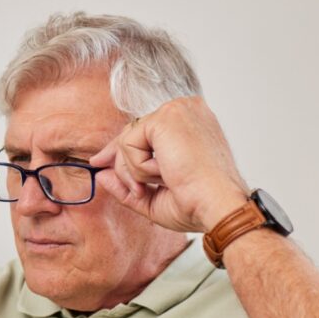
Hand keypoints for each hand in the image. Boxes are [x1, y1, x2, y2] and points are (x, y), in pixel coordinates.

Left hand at [90, 97, 249, 232]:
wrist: (217, 206)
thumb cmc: (198, 204)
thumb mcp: (155, 197)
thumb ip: (127, 184)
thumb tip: (101, 174)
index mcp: (192, 124)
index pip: (146, 131)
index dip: (123, 150)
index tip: (101, 162)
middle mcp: (186, 110)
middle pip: (132, 132)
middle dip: (121, 162)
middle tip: (138, 188)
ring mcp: (177, 110)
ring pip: (128, 140)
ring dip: (137, 171)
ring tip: (166, 181)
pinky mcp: (166, 117)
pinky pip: (128, 144)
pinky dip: (139, 167)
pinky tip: (165, 173)